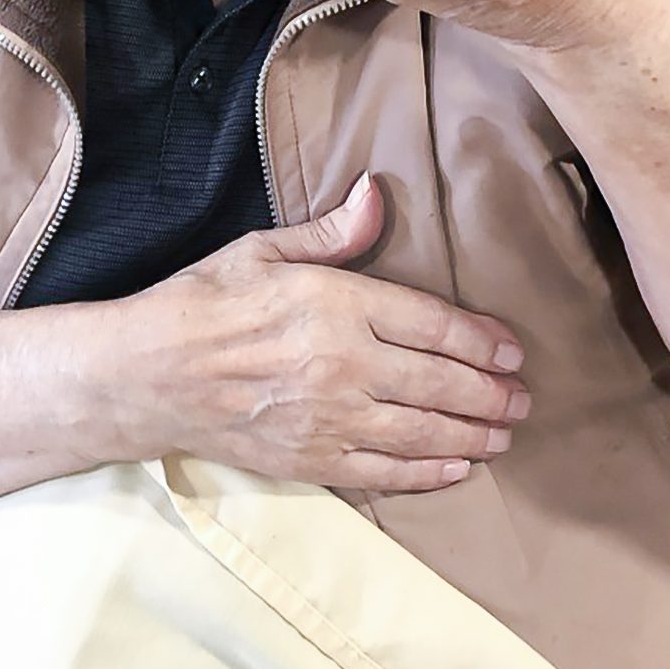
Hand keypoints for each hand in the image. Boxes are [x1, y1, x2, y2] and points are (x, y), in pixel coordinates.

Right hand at [120, 174, 529, 492]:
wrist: (146, 374)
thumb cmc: (203, 302)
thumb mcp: (262, 250)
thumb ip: (331, 233)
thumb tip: (377, 193)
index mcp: (336, 305)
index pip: (433, 324)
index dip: (481, 341)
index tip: (512, 352)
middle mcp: (342, 365)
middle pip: (440, 384)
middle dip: (490, 396)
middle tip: (523, 401)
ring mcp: (328, 419)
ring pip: (421, 433)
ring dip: (472, 437)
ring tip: (503, 437)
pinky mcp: (309, 461)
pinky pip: (383, 473)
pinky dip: (426, 474)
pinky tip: (455, 470)